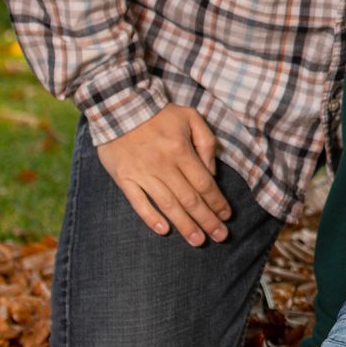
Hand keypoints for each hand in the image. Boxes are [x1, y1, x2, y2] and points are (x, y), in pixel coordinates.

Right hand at [94, 105, 231, 245]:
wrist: (118, 106)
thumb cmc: (159, 113)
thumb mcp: (190, 117)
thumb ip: (206, 142)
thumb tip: (212, 171)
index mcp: (181, 150)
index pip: (204, 183)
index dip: (217, 202)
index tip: (227, 216)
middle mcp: (163, 165)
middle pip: (189, 199)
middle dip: (207, 220)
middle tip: (220, 236)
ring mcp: (142, 173)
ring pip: (167, 205)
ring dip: (184, 225)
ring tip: (198, 241)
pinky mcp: (123, 178)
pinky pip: (138, 202)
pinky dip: (151, 218)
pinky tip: (164, 230)